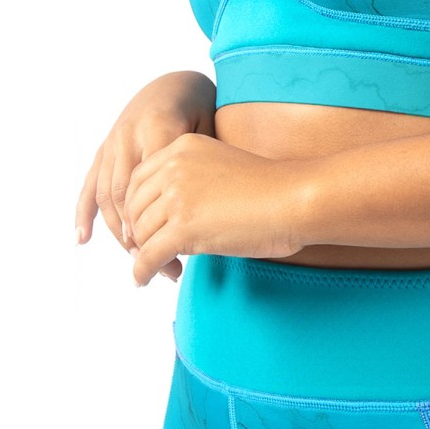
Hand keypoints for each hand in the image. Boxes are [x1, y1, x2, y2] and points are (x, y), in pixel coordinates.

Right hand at [75, 71, 215, 281]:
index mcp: (159, 127)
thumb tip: (208, 215)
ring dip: (118, 231)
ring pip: (108, 194)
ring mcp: (113, 142)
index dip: (160, 225)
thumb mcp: (209, 130)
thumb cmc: (203, 111)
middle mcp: (130, 134)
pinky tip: (82, 239)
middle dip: (139, 235)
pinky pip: (90, 183)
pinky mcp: (104, 148)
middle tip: (156, 265)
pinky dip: (84, 212)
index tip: (177, 256)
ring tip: (137, 259)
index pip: (154, 187)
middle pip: (128, 195)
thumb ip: (202, 164)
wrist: (175, 82)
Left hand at [123, 133, 309, 286]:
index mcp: (183, 147)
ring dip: (144, 255)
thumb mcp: (222, 167)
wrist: (294, 199)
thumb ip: (193, 179)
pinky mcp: (183, 228)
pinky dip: (142, 272)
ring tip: (156, 268)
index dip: (137, 207)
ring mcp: (177, 197)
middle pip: (135, 206)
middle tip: (147, 251)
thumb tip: (171, 213)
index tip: (143, 226)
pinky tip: (144, 280)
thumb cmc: (272, 188)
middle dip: (138, 232)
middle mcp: (174, 167)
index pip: (139, 179)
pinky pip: (148, 256)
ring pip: (141, 234)